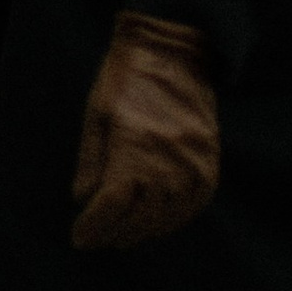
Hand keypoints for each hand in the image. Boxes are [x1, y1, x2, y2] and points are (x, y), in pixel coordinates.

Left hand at [70, 12, 219, 252]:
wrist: (173, 50)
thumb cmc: (126, 78)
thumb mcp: (97, 114)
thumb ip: (91, 161)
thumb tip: (84, 200)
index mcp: (134, 144)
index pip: (112, 202)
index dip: (94, 225)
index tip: (80, 237)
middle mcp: (168, 157)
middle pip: (141, 215)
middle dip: (115, 233)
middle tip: (98, 240)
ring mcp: (195, 160)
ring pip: (170, 214)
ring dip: (144, 232)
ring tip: (123, 236)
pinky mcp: (211, 158)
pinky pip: (197, 202)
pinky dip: (176, 219)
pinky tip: (158, 223)